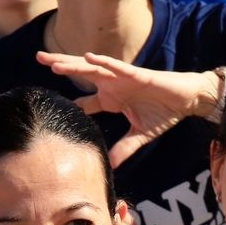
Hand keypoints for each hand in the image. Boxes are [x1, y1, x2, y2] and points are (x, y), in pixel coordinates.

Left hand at [44, 50, 212, 166]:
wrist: (187, 100)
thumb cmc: (164, 113)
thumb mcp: (140, 135)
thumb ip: (124, 148)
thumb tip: (112, 166)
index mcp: (111, 100)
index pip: (83, 102)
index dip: (67, 103)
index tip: (47, 105)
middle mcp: (112, 86)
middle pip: (80, 75)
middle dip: (60, 66)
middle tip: (38, 58)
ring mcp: (123, 79)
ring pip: (93, 69)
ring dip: (74, 65)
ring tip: (53, 63)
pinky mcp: (138, 75)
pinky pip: (118, 67)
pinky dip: (104, 63)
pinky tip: (89, 58)